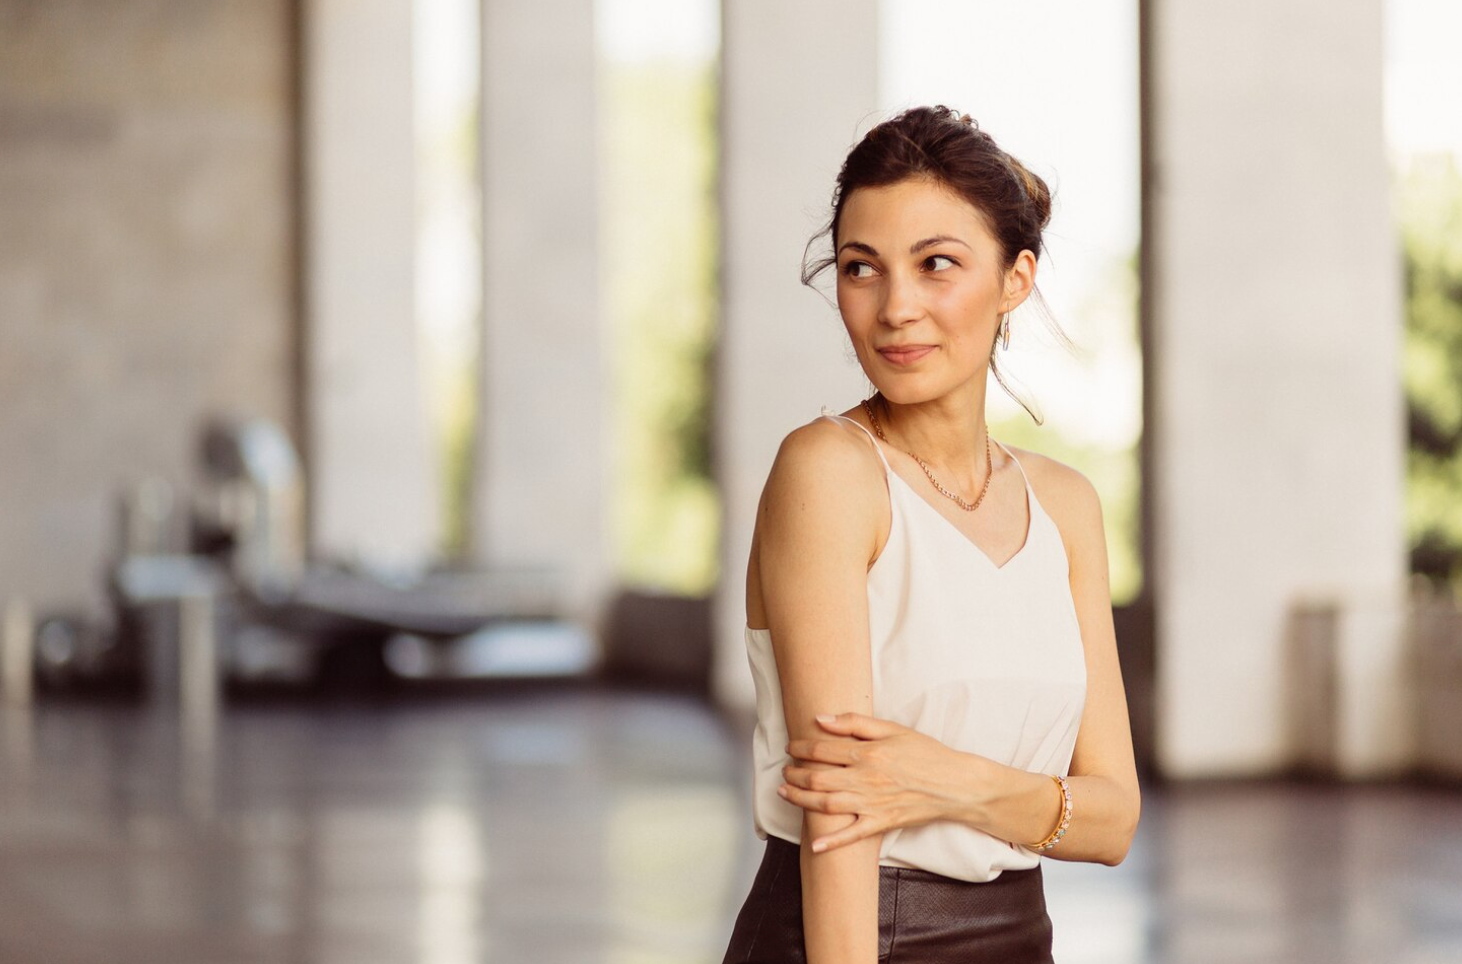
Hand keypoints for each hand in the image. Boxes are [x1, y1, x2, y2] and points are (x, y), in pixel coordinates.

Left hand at [779, 712, 983, 852]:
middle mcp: (866, 780)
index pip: (822, 750)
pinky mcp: (881, 823)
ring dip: (800, 799)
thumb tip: (820, 718)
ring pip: (826, 805)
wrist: (955, 784)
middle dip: (794, 774)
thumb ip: (854, 722)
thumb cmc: (926, 753)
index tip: (790, 747)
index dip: (800, 748)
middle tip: (784, 770)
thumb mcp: (893, 729)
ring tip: (785, 792)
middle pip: (817, 778)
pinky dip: (831, 842)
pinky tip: (814, 844)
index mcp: (868, 754)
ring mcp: (872, 804)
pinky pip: (851, 836)